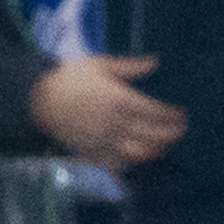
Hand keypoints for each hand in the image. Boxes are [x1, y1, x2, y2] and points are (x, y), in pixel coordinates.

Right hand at [27, 52, 186, 173]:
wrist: (40, 99)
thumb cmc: (70, 76)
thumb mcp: (101, 64)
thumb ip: (130, 67)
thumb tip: (154, 62)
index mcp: (120, 99)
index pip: (155, 113)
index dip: (172, 117)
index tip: (182, 116)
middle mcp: (116, 123)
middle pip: (151, 134)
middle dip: (170, 134)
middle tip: (181, 131)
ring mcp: (104, 140)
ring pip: (137, 151)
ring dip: (153, 150)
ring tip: (163, 146)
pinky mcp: (93, 151)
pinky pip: (116, 161)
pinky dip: (130, 161)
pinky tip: (137, 158)